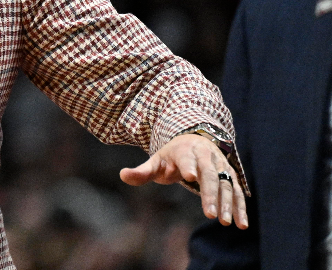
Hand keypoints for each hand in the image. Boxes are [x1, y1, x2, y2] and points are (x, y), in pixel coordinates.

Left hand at [120, 133, 247, 228]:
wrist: (195, 141)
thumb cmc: (172, 157)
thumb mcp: (156, 161)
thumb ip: (142, 171)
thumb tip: (123, 175)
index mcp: (185, 150)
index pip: (186, 158)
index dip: (187, 165)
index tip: (188, 176)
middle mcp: (206, 156)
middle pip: (209, 174)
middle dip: (210, 194)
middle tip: (209, 214)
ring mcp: (220, 166)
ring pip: (226, 184)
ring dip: (228, 204)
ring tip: (226, 222)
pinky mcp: (230, 176)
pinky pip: (237, 192)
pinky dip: (240, 207)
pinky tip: (241, 223)